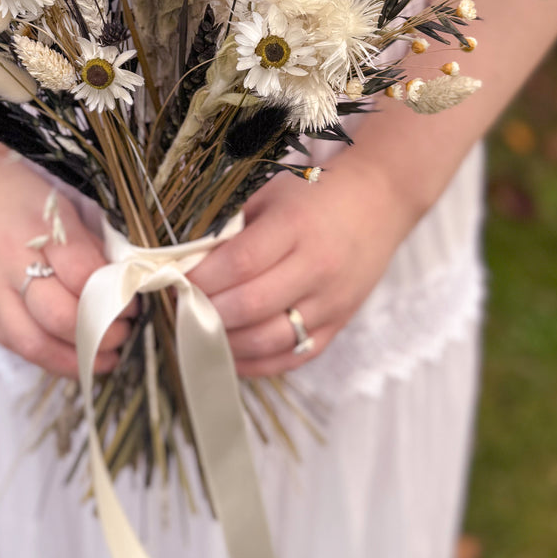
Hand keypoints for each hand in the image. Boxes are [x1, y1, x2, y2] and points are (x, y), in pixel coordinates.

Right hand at [0, 152, 131, 376]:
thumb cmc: (13, 190)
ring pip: (36, 345)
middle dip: (102, 333)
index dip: (116, 296)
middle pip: (61, 318)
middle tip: (123, 332)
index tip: (133, 302)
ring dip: (77, 359)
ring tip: (105, 357)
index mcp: (36, 228)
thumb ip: (88, 247)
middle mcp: (8, 263)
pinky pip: (15, 345)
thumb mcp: (59, 205)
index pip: (85, 278)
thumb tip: (120, 286)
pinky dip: (49, 356)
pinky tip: (72, 355)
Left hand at [188, 160, 418, 376]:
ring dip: (226, 341)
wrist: (379, 202)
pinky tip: (231, 353)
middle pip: (250, 305)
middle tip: (182, 305)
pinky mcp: (338, 325)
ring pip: (269, 339)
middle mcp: (317, 266)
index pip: (240, 262)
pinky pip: (291, 357)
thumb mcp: (272, 194)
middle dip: (206, 310)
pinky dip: (256, 363)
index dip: (202, 278)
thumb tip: (186, 260)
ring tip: (201, 329)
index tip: (177, 280)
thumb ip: (232, 227)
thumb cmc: (316, 195)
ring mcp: (330, 301)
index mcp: (296, 226)